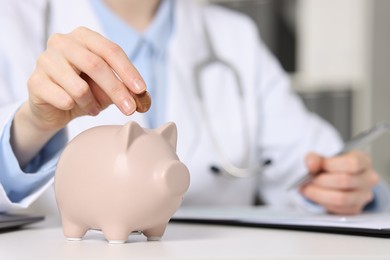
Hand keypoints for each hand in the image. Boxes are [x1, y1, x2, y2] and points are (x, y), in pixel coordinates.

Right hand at [26, 26, 146, 131]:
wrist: (54, 108)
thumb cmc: (84, 91)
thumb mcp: (108, 88)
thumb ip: (126, 90)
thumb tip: (144, 100)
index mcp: (84, 37)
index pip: (111, 50)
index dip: (128, 71)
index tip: (141, 90)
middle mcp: (62, 42)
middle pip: (96, 65)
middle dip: (117, 90)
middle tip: (129, 110)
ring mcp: (45, 60)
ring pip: (79, 87)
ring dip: (92, 103)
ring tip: (94, 108)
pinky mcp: (34, 81)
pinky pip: (63, 98)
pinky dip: (74, 107)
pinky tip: (73, 107)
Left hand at [300, 151, 379, 214]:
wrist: (333, 178)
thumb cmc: (330, 165)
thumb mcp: (323, 157)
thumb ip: (315, 158)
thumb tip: (311, 164)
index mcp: (363, 160)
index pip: (351, 164)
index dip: (330, 165)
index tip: (315, 166)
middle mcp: (369, 178)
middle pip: (344, 181)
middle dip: (320, 181)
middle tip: (307, 180)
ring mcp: (364, 195)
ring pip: (342, 199)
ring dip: (319, 194)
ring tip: (308, 189)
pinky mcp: (356, 209)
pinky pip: (339, 210)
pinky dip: (323, 203)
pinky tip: (316, 196)